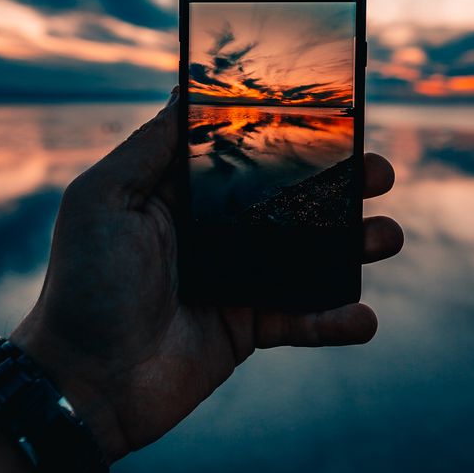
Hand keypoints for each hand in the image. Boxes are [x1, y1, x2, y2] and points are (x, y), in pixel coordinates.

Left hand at [13, 94, 403, 465]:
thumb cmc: (86, 284)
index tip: (336, 114)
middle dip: (341, 184)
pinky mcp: (249, 327)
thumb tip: (184, 89)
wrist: (86, 383)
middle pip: (291, 198)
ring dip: (356, 245)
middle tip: (378, 172)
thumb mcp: (104, 199)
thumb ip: (149, 147)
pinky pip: (304, 319)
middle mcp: (216, 230)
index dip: (290, 132)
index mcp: (184, 195)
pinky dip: (337, 320)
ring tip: (387, 236)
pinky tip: (364, 318)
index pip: (247, 152)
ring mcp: (237, 278)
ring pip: (311, 255)